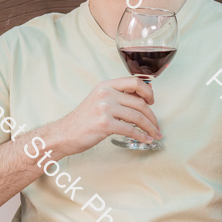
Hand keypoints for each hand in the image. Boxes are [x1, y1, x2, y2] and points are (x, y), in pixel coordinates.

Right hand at [46, 77, 160, 156]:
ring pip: (137, 117)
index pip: (134, 82)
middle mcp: (105, 94)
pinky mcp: (105, 123)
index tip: (152, 102)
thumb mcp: (99, 101)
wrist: (64, 134)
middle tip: (156, 126)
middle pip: (139, 103)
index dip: (148, 91)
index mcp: (105, 86)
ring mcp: (104, 108)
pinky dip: (141, 136)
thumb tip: (143, 98)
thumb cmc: (83, 120)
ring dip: (149, 128)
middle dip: (152, 117)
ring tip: (154, 135)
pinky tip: (145, 140)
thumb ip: (117, 97)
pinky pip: (130, 129)